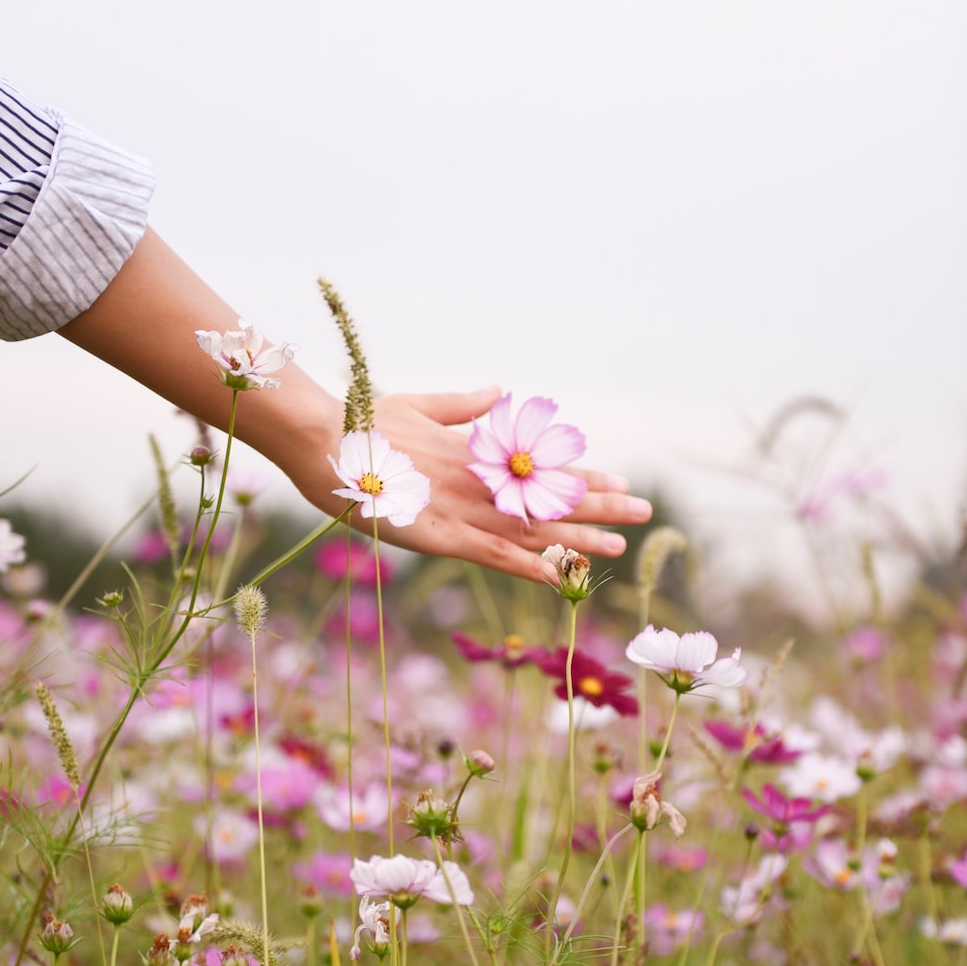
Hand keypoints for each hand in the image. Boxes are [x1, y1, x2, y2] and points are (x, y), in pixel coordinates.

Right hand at [352, 386, 651, 581]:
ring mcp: (461, 509)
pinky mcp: (440, 536)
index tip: (618, 481)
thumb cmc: (361, 422)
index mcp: (474, 453)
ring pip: (531, 528)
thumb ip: (461, 406)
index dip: (580, 477)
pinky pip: (494, 555)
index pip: (539, 468)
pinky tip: (561, 575)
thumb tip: (499, 390)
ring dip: (577, 538)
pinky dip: (529, 565)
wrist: (323, 439)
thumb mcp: (418, 404)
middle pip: (547, 496)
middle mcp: (477, 481)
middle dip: (597, 505)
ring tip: (619, 544)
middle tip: (643, 511)